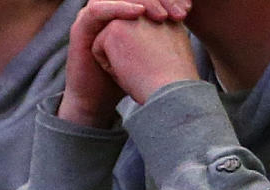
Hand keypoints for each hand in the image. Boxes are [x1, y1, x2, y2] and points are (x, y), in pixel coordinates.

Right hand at [58, 0, 190, 126]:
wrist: (99, 99)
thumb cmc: (128, 77)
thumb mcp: (150, 49)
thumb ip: (161, 28)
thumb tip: (188, 9)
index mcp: (124, 10)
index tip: (187, 9)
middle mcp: (109, 9)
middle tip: (179, 11)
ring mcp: (93, 15)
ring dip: (143, 1)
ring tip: (161, 15)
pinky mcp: (81, 26)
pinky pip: (99, 8)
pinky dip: (119, 7)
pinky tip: (138, 13)